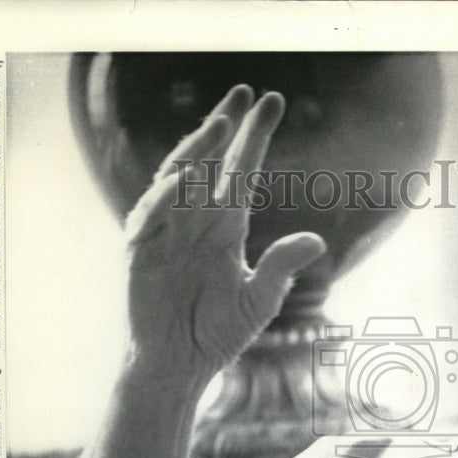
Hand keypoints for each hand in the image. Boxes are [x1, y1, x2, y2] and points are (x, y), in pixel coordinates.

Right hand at [122, 85, 325, 381]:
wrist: (178, 364)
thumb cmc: (218, 334)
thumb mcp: (258, 300)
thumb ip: (281, 267)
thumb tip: (317, 240)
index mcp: (227, 227)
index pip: (243, 170)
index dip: (256, 136)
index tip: (272, 102)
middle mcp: (197, 220)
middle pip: (211, 161)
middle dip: (226, 126)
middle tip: (244, 93)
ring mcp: (167, 230)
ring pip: (179, 175)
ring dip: (198, 149)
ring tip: (221, 124)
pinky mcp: (141, 248)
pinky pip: (151, 212)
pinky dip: (166, 194)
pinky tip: (185, 178)